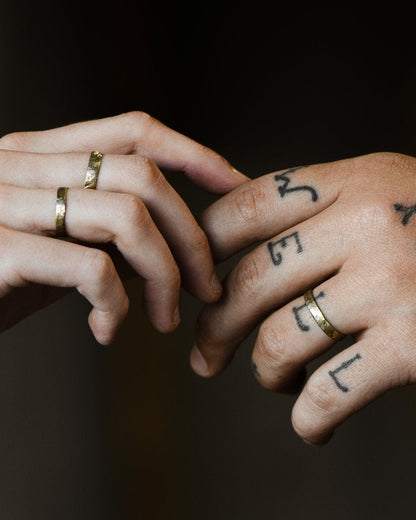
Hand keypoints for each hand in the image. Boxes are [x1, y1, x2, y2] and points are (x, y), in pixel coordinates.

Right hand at [0, 111, 247, 342]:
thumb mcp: (55, 239)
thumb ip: (102, 226)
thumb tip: (173, 238)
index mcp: (41, 154)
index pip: (133, 129)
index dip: (194, 153)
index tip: (234, 187)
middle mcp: (23, 165)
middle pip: (144, 176)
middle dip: (192, 238)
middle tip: (205, 288)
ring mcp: (7, 203)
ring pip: (127, 217)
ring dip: (164, 276)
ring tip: (163, 319)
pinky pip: (90, 268)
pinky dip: (116, 305)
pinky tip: (107, 331)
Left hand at [192, 152, 415, 444]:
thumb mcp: (385, 193)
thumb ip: (320, 208)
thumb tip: (237, 242)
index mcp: (354, 181)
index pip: (244, 207)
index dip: (203, 247)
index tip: (194, 281)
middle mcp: (369, 223)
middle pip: (250, 280)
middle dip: (214, 326)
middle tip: (205, 354)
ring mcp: (391, 284)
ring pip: (280, 339)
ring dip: (264, 373)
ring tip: (273, 380)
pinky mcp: (415, 345)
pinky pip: (327, 393)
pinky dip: (307, 419)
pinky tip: (311, 423)